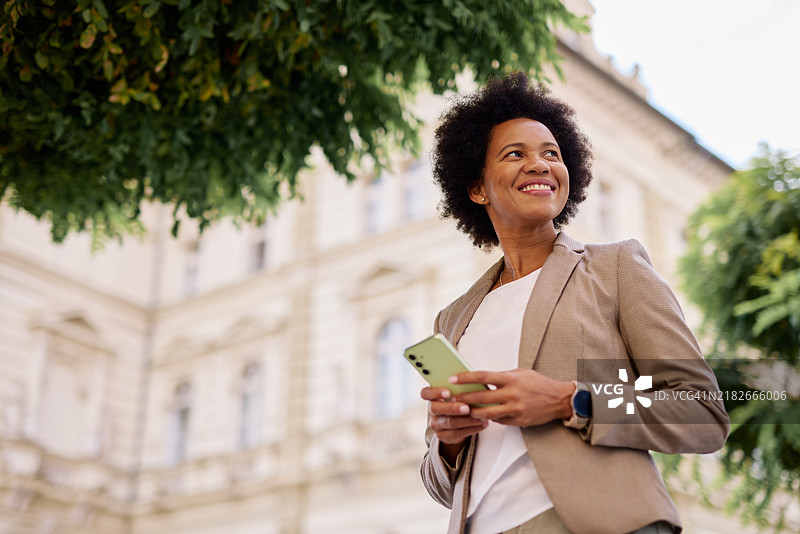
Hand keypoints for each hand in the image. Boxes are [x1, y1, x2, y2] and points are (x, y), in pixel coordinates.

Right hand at [421, 386, 488, 459]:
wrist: (459, 420)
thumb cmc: (460, 400)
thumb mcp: (459, 392)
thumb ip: (461, 387)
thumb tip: (473, 381)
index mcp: (433, 396)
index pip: (426, 393)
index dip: (435, 392)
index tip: (448, 392)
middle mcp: (432, 410)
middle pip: (436, 408)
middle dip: (452, 408)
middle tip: (466, 408)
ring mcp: (436, 424)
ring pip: (449, 422)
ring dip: (466, 420)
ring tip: (481, 417)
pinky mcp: (443, 436)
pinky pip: (456, 433)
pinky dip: (471, 429)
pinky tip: (482, 425)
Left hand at [450, 369, 574, 426]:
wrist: (559, 399)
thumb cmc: (539, 384)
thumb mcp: (520, 373)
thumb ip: (502, 377)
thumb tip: (482, 379)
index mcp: (511, 379)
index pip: (482, 376)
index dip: (465, 378)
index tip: (453, 379)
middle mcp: (512, 394)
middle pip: (481, 397)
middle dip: (464, 398)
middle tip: (452, 399)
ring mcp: (515, 409)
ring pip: (486, 413)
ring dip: (473, 412)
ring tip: (464, 410)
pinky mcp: (518, 421)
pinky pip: (498, 421)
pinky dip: (489, 418)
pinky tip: (483, 415)